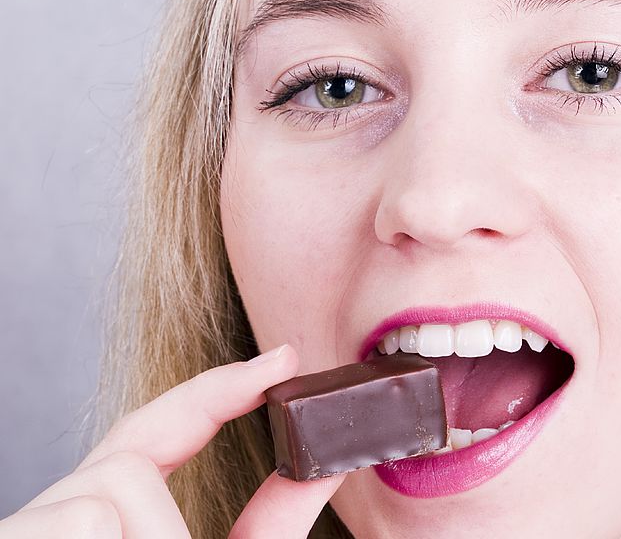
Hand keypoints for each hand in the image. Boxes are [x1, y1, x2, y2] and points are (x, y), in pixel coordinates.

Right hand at [0, 344, 345, 537]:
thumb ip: (267, 523)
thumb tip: (326, 461)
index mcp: (111, 529)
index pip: (150, 436)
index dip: (212, 392)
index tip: (283, 362)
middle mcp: (61, 526)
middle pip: (125, 466)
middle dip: (166, 523)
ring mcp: (31, 534)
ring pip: (111, 496)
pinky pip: (87, 521)